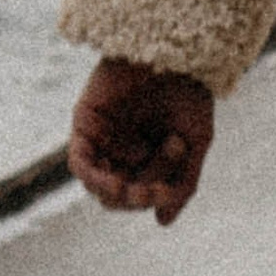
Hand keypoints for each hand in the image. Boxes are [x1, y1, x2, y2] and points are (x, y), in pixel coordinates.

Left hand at [69, 57, 215, 226]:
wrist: (179, 51)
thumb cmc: (191, 92)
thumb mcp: (196, 144)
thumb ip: (183, 184)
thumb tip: (162, 223)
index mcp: (147, 154)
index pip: (141, 193)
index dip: (153, 199)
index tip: (168, 190)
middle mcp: (120, 148)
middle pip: (117, 193)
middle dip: (135, 197)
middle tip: (154, 189)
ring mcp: (101, 136)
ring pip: (97, 182)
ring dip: (113, 193)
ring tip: (133, 189)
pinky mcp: (85, 122)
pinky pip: (79, 160)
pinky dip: (92, 175)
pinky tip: (111, 181)